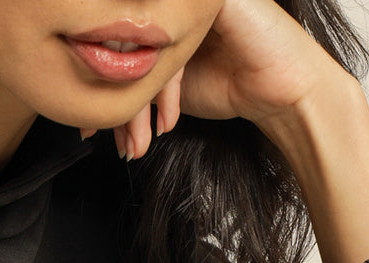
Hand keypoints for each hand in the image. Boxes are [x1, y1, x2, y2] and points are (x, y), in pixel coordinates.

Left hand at [79, 0, 353, 159]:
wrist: (281, 90)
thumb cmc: (230, 85)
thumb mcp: (167, 87)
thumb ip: (133, 83)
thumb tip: (87, 107)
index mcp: (161, 15)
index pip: (117, 47)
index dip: (99, 89)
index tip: (88, 128)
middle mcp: (174, 5)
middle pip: (127, 46)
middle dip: (115, 102)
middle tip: (111, 140)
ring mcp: (193, 1)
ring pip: (145, 47)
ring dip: (137, 103)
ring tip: (136, 142)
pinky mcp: (213, 3)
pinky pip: (172, 43)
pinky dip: (164, 86)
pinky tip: (167, 118)